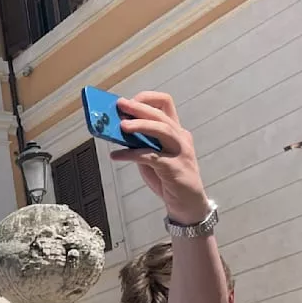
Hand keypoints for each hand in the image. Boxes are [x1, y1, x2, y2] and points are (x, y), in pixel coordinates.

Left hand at [109, 92, 210, 222]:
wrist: (186, 203)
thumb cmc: (167, 177)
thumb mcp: (151, 155)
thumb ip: (139, 142)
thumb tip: (115, 131)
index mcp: (175, 130)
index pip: (165, 103)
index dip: (146, 99)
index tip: (127, 102)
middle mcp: (181, 137)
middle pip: (161, 115)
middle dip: (139, 108)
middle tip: (120, 105)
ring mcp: (180, 152)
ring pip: (162, 130)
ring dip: (140, 126)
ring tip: (121, 125)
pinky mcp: (175, 168)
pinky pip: (151, 157)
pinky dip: (131, 155)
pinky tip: (115, 156)